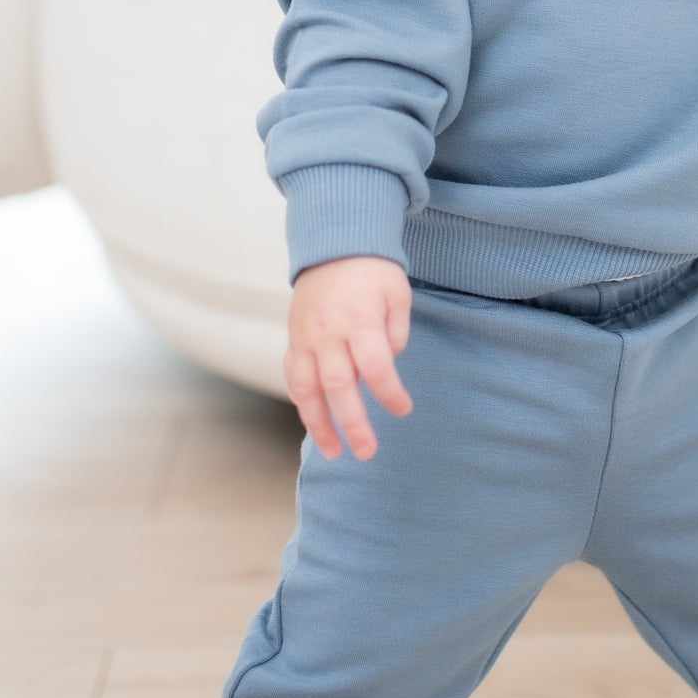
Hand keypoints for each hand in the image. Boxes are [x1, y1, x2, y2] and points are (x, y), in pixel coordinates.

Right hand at [284, 254, 413, 460]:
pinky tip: (316, 423)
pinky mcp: (294, 340)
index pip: (375, 367)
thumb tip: (386, 367)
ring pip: (307, 389)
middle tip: (367, 451)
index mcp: (359, 320)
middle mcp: (328, 333)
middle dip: (353, 424)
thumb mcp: (398, 294)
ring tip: (334, 452)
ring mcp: (306, 338)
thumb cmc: (373, 272)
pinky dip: (303, 402)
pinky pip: (294, 377)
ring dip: (319, 424)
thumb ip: (395, 332)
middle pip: (339, 386)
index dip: (389, 393)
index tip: (403, 409)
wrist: (333, 245)